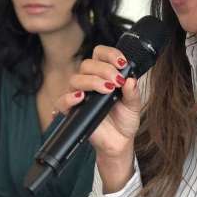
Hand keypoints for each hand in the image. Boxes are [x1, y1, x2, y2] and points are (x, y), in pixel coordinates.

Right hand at [56, 46, 142, 191]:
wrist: (119, 142)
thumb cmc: (124, 120)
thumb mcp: (134, 105)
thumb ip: (132, 92)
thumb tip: (130, 80)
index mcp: (104, 74)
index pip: (100, 54)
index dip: (110, 54)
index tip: (122, 63)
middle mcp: (90, 82)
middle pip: (87, 64)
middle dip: (104, 70)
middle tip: (117, 82)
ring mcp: (80, 95)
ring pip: (76, 79)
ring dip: (92, 81)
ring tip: (108, 89)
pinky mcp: (72, 111)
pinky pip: (62, 101)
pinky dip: (69, 98)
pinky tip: (81, 97)